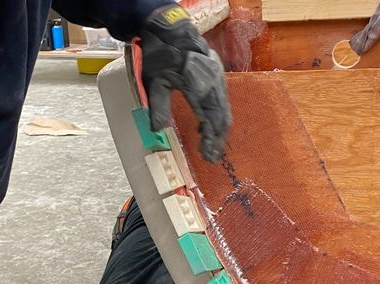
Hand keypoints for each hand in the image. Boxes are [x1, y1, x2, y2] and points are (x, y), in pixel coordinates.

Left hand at [140, 5, 230, 162]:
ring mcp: (218, 78)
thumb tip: (157, 132)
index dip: (210, 140)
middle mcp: (214, 84)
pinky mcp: (218, 75)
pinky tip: (205, 125)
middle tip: (212, 158)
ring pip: (224, 110)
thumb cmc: (162, 55)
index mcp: (199, 87)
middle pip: (222, 118)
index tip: (207, 156)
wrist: (173, 31)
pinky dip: (217, 116)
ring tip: (211, 147)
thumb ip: (158, 107)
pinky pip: (222, 100)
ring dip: (219, 129)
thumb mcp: (155, 82)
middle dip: (218, 140)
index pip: (210, 121)